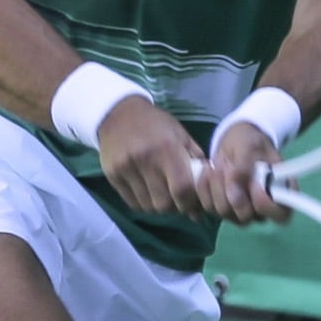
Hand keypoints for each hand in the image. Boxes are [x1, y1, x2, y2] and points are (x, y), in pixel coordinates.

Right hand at [92, 94, 210, 215]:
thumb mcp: (180, 134)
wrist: (117, 113)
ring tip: (163, 197)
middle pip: (164, 203)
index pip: (182, 188)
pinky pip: (132, 203)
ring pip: (148, 206)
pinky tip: (149, 194)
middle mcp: (145, 160)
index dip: (190, 202)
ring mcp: (126, 169)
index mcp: (167, 148)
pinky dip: (144, 204)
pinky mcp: (112, 175)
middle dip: (175, 208)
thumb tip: (208, 187)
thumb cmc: (155, 123)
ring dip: (159, 207)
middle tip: (179, 202)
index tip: (194, 205)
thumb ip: (195, 159)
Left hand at [198, 119, 286, 222]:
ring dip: (216, 187)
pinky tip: (207, 170)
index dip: (265, 205)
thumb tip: (235, 191)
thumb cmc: (251, 142)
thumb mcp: (250, 146)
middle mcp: (262, 209)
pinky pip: (209, 207)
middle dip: (232, 190)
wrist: (235, 143)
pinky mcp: (222, 208)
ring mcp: (241, 211)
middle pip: (246, 216)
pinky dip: (204, 188)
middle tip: (228, 165)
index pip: (280, 215)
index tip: (253, 185)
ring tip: (218, 164)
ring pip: (225, 212)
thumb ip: (245, 168)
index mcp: (281, 194)